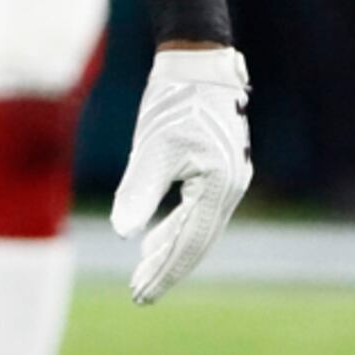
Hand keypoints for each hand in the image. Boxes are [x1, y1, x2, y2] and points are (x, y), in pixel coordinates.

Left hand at [112, 44, 252, 303]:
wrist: (198, 59)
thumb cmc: (175, 99)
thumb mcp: (152, 147)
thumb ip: (140, 192)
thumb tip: (124, 234)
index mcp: (219, 187)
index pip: (190, 244)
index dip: (165, 273)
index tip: (140, 295)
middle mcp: (231, 187)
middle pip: (196, 241)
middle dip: (166, 268)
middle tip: (138, 294)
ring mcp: (228, 178)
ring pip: (196, 226)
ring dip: (168, 249)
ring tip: (142, 271)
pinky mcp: (218, 167)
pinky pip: (196, 208)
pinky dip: (173, 226)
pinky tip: (152, 238)